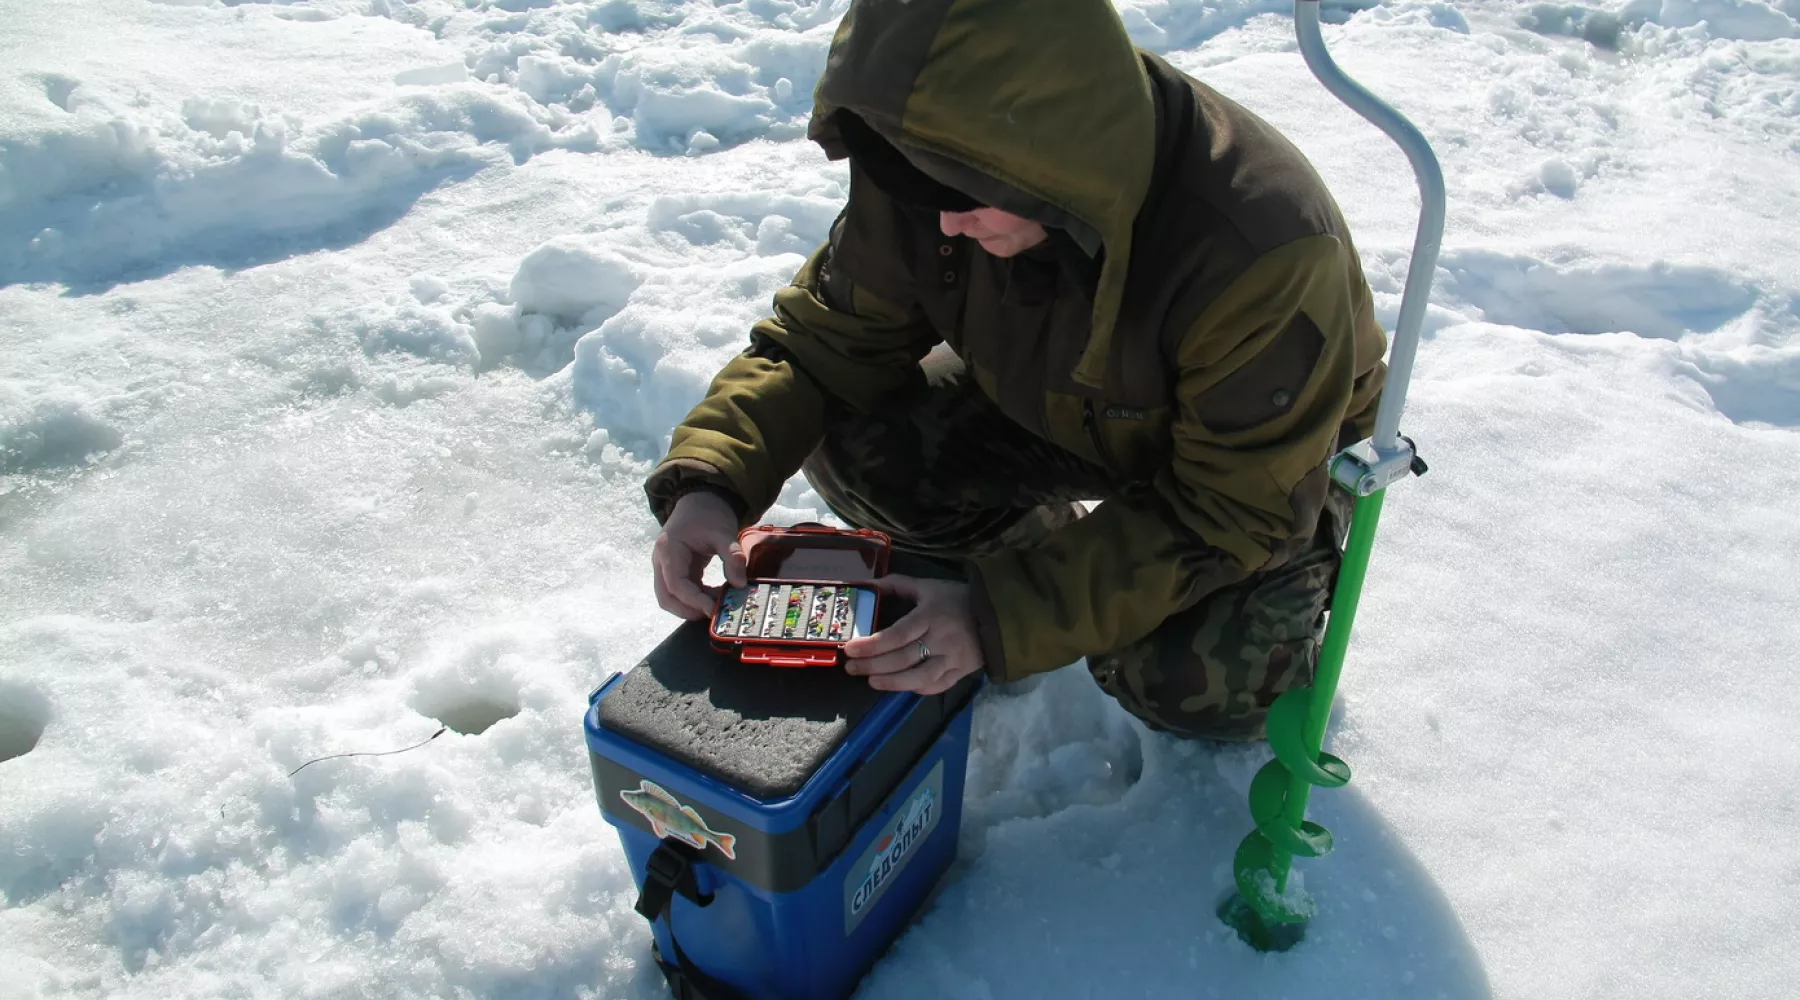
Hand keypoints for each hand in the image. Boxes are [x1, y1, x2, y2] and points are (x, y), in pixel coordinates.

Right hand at [652, 491, 747, 618]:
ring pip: (671, 598)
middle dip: (688, 610)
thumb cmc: (708, 514)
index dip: (693, 600)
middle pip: (666, 597)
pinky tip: (715, 596)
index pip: (676, 584)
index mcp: (669, 550)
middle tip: (715, 612)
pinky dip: (696, 598)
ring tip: (718, 603)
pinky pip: (681, 592)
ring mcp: (666, 567)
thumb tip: (740, 584)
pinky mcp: (676, 571)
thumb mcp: (724, 532)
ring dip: (692, 606)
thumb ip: (732, 556)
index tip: (713, 609)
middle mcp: (662, 561)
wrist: (700, 500)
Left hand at [843, 574, 983, 694]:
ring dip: (892, 682)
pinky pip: (937, 685)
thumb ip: (899, 584)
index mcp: (930, 616)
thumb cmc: (959, 599)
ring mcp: (952, 659)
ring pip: (919, 677)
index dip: (872, 645)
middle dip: (873, 665)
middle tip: (851, 668)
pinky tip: (902, 688)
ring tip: (871, 682)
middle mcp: (940, 639)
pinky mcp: (961, 672)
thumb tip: (868, 583)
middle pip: (902, 658)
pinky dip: (918, 689)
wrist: (999, 615)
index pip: (897, 634)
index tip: (850, 649)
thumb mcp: (930, 586)